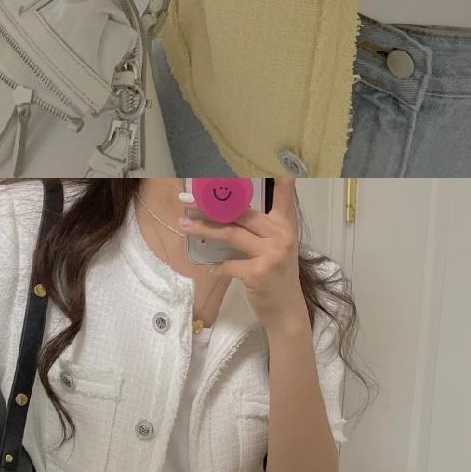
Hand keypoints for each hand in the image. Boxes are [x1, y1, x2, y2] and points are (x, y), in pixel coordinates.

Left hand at [178, 178, 304, 332]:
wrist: (286, 310)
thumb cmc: (277, 275)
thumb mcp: (275, 247)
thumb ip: (257, 229)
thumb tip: (221, 213)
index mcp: (285, 225)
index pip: (285, 195)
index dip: (280, 177)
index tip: (274, 161)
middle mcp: (280, 235)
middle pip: (242, 212)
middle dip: (212, 204)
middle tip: (188, 199)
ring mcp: (271, 253)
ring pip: (231, 233)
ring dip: (204, 229)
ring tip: (184, 224)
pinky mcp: (258, 272)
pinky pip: (229, 263)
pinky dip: (218, 266)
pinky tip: (213, 268)